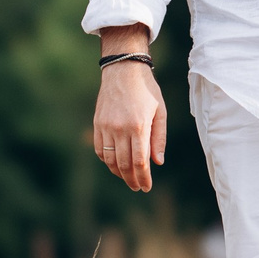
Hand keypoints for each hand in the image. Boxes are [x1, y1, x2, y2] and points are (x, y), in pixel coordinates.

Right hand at [93, 36, 166, 191]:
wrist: (123, 70)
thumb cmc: (147, 90)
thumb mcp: (160, 111)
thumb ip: (159, 138)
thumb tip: (157, 162)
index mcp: (139, 126)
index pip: (140, 161)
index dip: (143, 178)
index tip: (146, 187)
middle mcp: (120, 128)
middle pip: (124, 164)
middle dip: (132, 180)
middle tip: (138, 187)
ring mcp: (106, 127)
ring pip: (110, 160)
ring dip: (119, 173)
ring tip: (128, 179)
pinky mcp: (97, 124)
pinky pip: (100, 149)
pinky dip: (107, 161)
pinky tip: (115, 165)